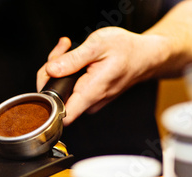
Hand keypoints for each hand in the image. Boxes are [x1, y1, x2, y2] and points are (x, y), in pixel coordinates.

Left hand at [37, 28, 165, 125]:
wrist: (145, 56)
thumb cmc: (127, 50)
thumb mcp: (98, 46)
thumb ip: (72, 60)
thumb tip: (51, 70)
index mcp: (90, 92)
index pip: (60, 115)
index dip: (46, 100)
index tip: (48, 78)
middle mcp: (90, 102)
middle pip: (55, 97)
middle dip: (51, 71)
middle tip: (62, 51)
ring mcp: (90, 101)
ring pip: (61, 90)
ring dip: (59, 68)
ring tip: (69, 49)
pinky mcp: (89, 97)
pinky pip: (70, 88)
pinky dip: (68, 71)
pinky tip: (75, 58)